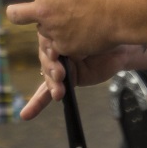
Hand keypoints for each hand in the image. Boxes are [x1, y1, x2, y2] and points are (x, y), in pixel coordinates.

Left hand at [5, 0, 118, 56]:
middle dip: (15, 13)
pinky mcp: (64, 47)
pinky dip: (67, 41)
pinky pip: (59, 45)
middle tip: (24, 13)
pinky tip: (83, 33)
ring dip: (51, 27)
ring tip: (73, 20)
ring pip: (41, 31)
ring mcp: (53, 30)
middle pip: (13, 14)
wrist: (122, 10)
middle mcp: (44, 9)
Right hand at [20, 35, 138, 120]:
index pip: (45, 40)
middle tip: (60, 74)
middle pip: (45, 59)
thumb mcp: (86, 33)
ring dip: (52, 84)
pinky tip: (26, 114)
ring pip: (49, 76)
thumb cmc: (104, 34)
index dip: (48, 48)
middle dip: (51, 68)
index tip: (55, 53)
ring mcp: (59, 66)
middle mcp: (55, 50)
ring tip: (59, 91)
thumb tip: (57, 44)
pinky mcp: (66, 81)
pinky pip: (47, 92)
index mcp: (56, 34)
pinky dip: (37, 103)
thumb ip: (71, 38)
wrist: (120, 48)